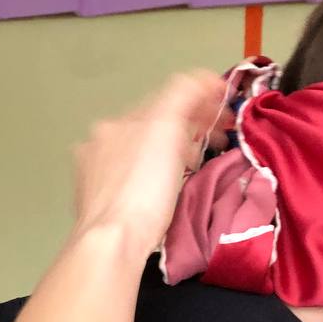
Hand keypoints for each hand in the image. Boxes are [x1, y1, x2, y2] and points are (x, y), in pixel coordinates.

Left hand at [72, 71, 227, 257]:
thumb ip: (183, 93)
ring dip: (170, 151)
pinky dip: (151, 175)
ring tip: (192, 166)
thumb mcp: (165, 127)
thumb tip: (202, 79)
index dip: (202, 103)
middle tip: (216, 144)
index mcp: (115, 123)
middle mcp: (100, 143)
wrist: (113, 242)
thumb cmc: (144, 187)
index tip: (227, 118)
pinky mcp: (97, 203)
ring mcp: (95, 174)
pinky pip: (132, 179)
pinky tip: (162, 189)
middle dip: (188, 128)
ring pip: (142, 152)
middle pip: (154, 125)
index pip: (166, 100)